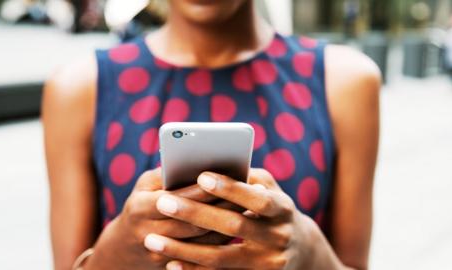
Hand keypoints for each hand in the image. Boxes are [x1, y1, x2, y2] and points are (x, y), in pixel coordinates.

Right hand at [84, 168, 240, 269]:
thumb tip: (197, 161)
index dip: (203, 189)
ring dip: (228, 224)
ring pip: (201, 240)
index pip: (177, 198)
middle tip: (249, 192)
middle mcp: (148, 233)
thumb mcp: (146, 186)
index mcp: (140, 208)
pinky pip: (203, 255)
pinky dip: (223, 239)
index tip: (228, 177)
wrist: (125, 248)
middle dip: (222, 206)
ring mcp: (160, 254)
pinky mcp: (172, 266)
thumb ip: (168, 174)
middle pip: (193, 222)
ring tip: (251, 207)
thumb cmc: (141, 204)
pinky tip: (241, 225)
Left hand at [144, 168, 318, 269]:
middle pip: (234, 226)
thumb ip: (247, 178)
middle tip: (163, 203)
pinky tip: (171, 264)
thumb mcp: (270, 190)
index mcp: (284, 209)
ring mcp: (268, 264)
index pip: (257, 197)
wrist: (298, 251)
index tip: (200, 176)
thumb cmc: (273, 210)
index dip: (230, 188)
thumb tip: (213, 164)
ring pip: (221, 257)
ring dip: (184, 250)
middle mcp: (279, 238)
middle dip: (196, 214)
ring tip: (153, 240)